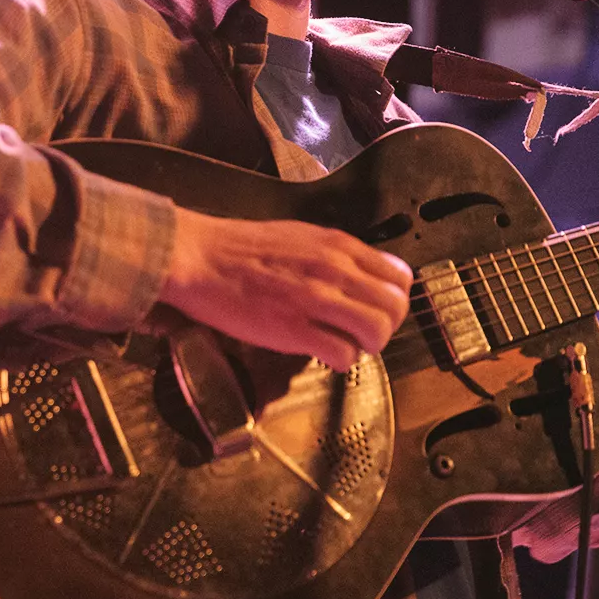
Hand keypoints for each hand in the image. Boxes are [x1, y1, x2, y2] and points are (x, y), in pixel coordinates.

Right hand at [157, 207, 413, 370]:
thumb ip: (334, 256)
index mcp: (337, 246)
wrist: (199, 256)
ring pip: (377, 331)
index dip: (393, 298)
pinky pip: (343, 354)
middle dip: (386, 326)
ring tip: (346, 345)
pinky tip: (323, 354)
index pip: (400, 275)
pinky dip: (340, 362)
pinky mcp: (293, 329)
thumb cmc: (241, 248)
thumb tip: (358, 278)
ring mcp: (315, 300)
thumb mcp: (300, 236)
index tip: (375, 308)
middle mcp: (334, 270)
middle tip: (363, 333)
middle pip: (395, 307)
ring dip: (367, 346)